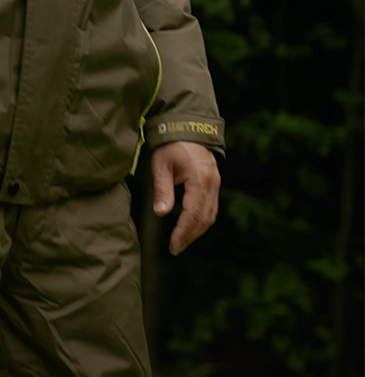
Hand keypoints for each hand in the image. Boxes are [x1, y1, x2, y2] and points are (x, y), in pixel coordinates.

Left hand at [151, 141, 219, 255]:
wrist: (187, 128)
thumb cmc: (170, 146)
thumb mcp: (161, 166)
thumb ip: (162, 190)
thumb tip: (160, 213)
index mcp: (198, 179)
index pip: (192, 213)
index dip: (183, 232)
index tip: (173, 245)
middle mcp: (211, 183)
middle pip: (204, 218)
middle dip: (190, 235)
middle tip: (175, 248)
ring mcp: (215, 183)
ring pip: (210, 215)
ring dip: (197, 231)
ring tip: (181, 242)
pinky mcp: (213, 183)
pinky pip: (211, 207)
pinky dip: (201, 221)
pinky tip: (190, 228)